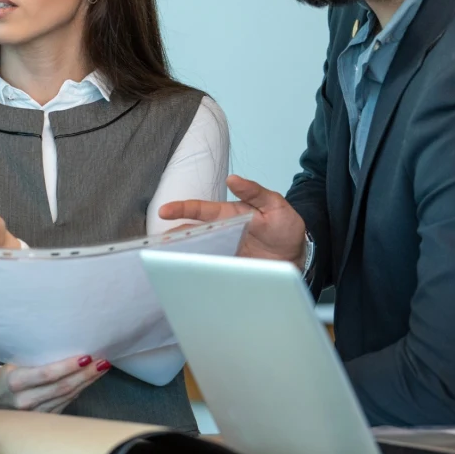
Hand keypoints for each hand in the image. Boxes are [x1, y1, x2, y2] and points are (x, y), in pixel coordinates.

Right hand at [0, 355, 110, 412]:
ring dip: (86, 382)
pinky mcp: (43, 419)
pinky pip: (66, 403)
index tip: (87, 357)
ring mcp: (35, 413)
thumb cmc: (7, 375)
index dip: (68, 366)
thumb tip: (66, 347)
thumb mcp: (14, 363)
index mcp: (16, 382)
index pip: (47, 374)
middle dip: (85, 374)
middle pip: (62, 387)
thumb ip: (36, 360)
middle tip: (102, 361)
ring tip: (101, 368)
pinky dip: (79, 391)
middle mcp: (25, 400)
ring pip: (67, 396)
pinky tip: (88, 381)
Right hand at [158, 174, 306, 266]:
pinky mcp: (228, 268)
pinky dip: (196, 271)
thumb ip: (254, 192)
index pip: (201, 210)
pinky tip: (185, 274)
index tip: (164, 211)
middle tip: (158, 241)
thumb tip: (232, 179)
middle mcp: (221, 232)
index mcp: (228, 214)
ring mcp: (223, 251)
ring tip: (165, 259)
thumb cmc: (284, 226)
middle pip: (192, 232)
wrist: (296, 256)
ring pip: (197, 251)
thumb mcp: (274, 204)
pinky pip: (209, 269)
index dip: (182, 209)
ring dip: (181, 254)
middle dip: (173, 236)